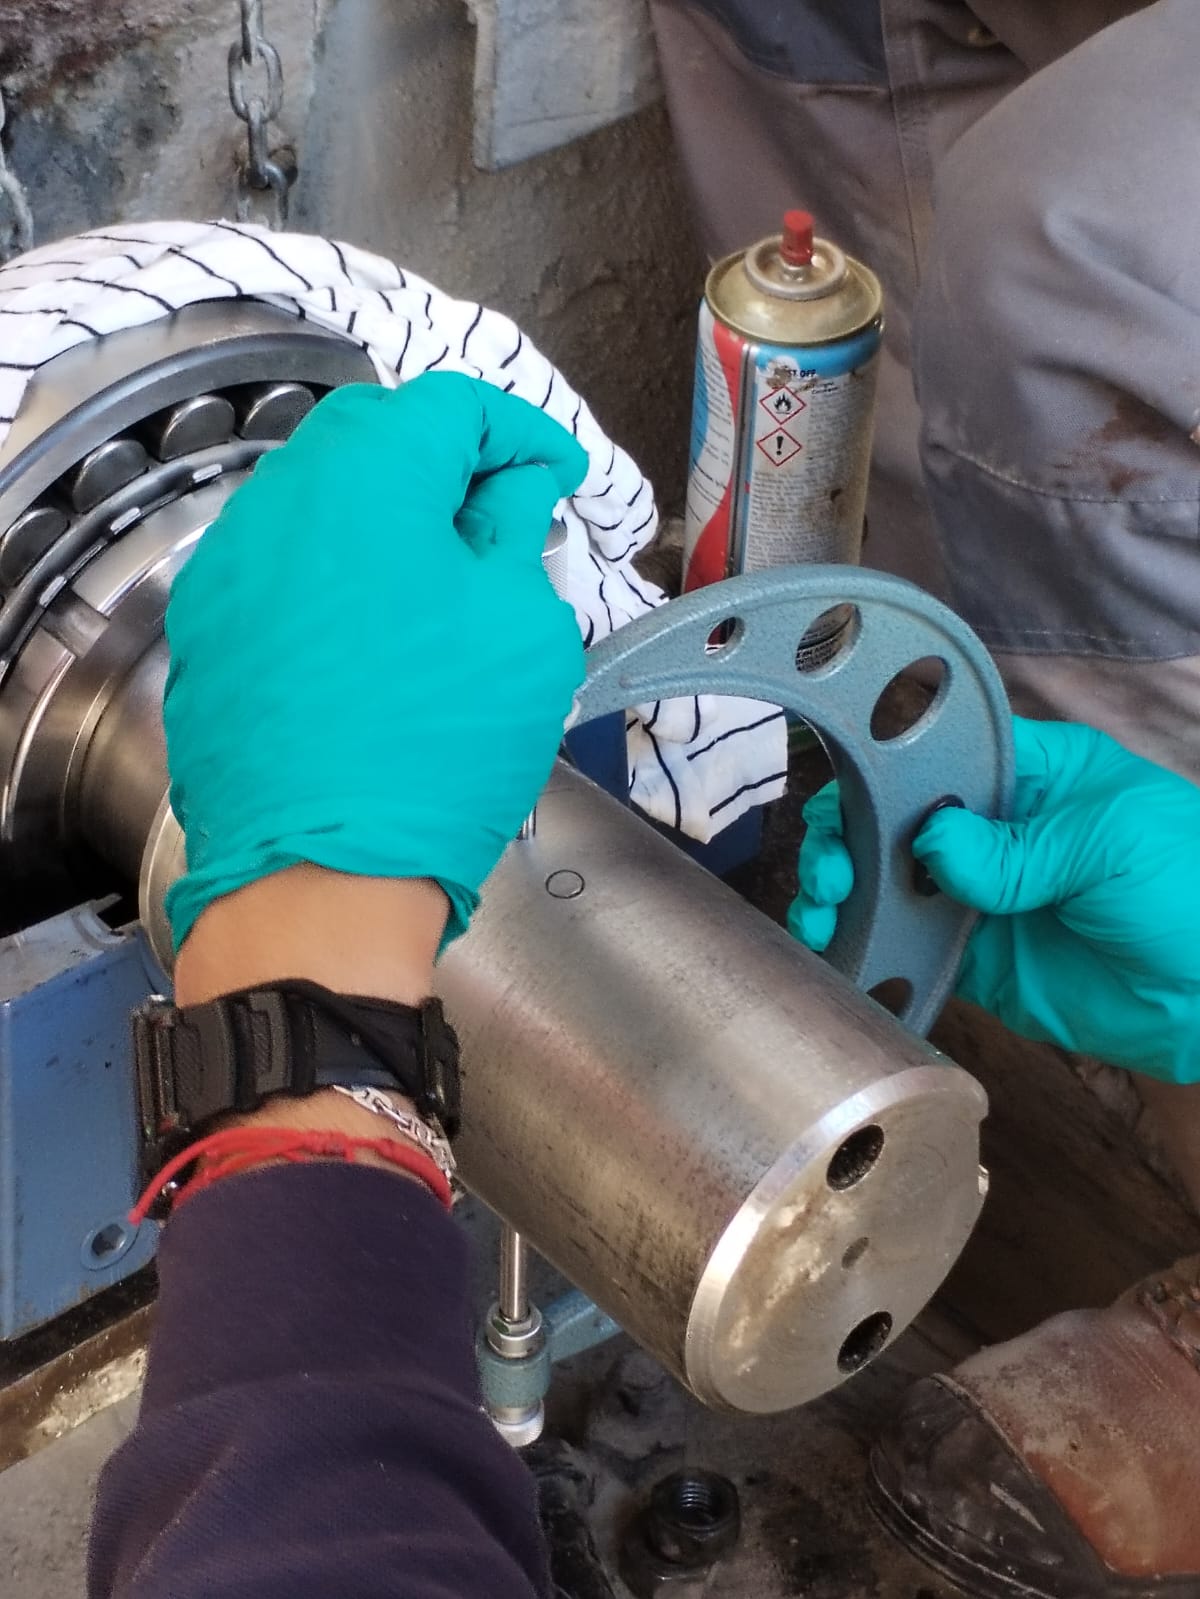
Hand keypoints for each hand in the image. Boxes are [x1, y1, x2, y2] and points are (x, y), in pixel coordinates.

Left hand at [163, 373, 587, 952]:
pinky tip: (380, 636)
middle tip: (505, 519)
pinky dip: (338, 576)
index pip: (452, 406)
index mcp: (365, 478)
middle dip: (448, 464)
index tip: (555, 476)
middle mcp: (277, 505)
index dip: (520, 434)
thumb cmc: (435, 750)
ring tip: (446, 584)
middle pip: (374, 437)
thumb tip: (513, 489)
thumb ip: (516, 529)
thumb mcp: (521, 627)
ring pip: (321, 505)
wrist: (321, 878)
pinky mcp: (208, 635)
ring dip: (388, 520)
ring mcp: (229, 571)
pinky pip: (284, 571)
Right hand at [788, 717, 1199, 1081]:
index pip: (937, 756)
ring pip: (891, 887)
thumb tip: (931, 841)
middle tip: (834, 872)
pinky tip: (843, 954)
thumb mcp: (1111, 841)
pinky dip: (871, 953)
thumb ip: (1017, 846)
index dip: (882, 772)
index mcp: (1031, 777)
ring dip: (845, 895)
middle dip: (849, 838)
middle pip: (896, 823)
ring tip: (824, 913)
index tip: (845, 798)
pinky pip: (912, 953)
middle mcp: (996, 833)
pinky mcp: (980, 962)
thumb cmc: (1194, 887)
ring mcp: (983, 898)